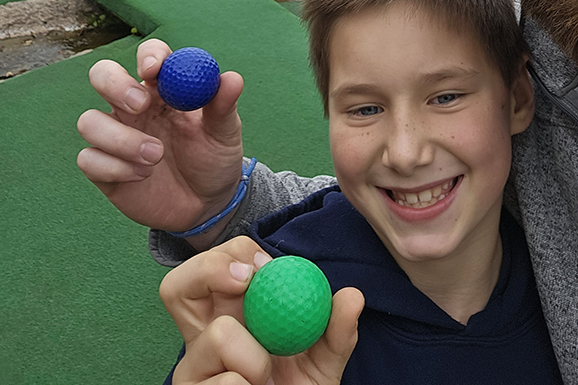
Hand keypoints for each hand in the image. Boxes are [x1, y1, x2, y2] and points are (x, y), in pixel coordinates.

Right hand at [76, 38, 244, 241]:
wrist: (207, 203)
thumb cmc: (214, 158)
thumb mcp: (224, 132)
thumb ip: (224, 106)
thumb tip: (232, 79)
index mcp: (164, 88)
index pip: (149, 55)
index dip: (148, 56)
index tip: (154, 69)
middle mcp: (133, 106)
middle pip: (102, 75)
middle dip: (115, 85)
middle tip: (140, 105)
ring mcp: (114, 135)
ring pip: (89, 121)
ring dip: (121, 139)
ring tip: (155, 156)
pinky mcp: (103, 167)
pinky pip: (89, 159)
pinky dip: (116, 168)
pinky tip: (143, 176)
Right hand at [161, 237, 363, 384]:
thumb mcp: (326, 356)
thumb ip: (337, 328)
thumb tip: (353, 296)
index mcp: (232, 311)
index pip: (217, 263)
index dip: (235, 253)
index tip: (266, 265)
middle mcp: (203, 334)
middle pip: (177, 284)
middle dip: (210, 269)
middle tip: (247, 282)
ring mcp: (193, 368)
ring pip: (216, 333)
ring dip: (255, 356)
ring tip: (265, 376)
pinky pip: (225, 381)